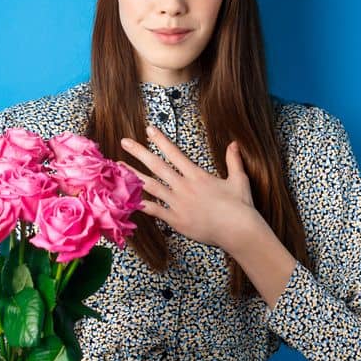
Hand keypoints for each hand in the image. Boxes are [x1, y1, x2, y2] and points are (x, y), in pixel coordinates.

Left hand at [118, 124, 260, 250]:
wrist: (238, 230)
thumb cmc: (241, 206)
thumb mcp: (239, 179)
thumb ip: (234, 160)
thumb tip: (234, 143)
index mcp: (197, 176)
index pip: (174, 153)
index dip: (161, 140)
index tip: (149, 129)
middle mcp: (184, 187)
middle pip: (157, 166)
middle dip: (139, 152)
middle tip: (124, 142)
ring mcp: (177, 204)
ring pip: (150, 186)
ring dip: (133, 175)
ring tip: (119, 168)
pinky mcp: (175, 220)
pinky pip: (154, 210)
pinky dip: (140, 204)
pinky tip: (127, 199)